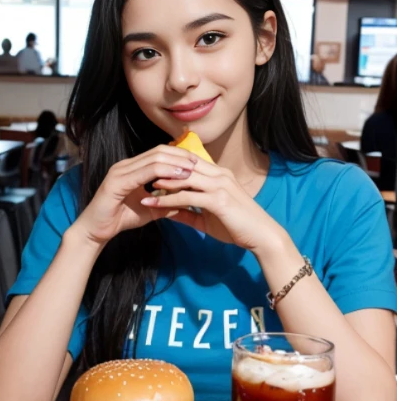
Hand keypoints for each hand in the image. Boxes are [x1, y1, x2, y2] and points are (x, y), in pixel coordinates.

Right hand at [71, 145, 197, 246]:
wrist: (96, 231)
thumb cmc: (119, 219)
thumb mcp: (149, 210)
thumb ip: (165, 204)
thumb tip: (186, 202)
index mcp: (131, 168)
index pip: (158, 153)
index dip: (178, 155)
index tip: (196, 162)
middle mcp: (125, 165)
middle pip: (158, 151)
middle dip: (180, 155)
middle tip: (198, 162)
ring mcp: (120, 171)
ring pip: (153, 159)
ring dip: (175, 163)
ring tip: (192, 169)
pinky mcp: (117, 181)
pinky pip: (145, 172)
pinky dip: (164, 173)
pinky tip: (178, 178)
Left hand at [141, 158, 284, 254]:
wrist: (262, 236)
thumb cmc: (238, 227)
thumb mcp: (208, 219)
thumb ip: (189, 213)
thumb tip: (169, 212)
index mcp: (218, 175)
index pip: (188, 164)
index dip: (168, 167)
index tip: (148, 174)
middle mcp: (219, 174)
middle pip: (183, 165)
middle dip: (160, 169)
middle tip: (139, 175)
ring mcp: (219, 185)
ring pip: (183, 177)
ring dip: (161, 182)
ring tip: (141, 186)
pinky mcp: (218, 199)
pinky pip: (187, 196)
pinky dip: (168, 199)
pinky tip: (153, 203)